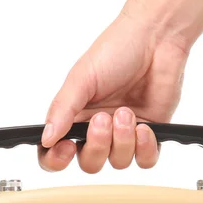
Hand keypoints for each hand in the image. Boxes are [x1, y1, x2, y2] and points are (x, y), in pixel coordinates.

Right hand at [39, 11, 188, 171]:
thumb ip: (62, 110)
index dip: (57, 160)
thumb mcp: (81, 78)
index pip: (55, 153)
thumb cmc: (116, 51)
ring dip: (122, 141)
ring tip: (127, 112)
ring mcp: (124, 135)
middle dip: (97, 146)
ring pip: (118, 163)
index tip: (67, 148)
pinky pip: (145, 161)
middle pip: (89, 163)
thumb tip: (46, 138)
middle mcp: (97, 131)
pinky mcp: (150, 136)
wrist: (156, 38)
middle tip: (103, 118)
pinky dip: (144, 148)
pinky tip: (145, 127)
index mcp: (74, 117)